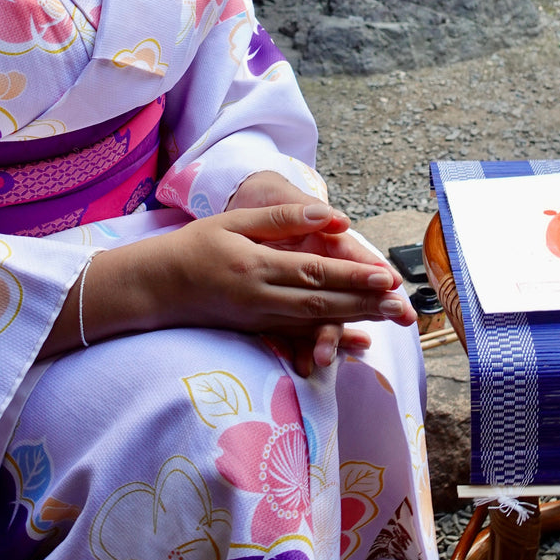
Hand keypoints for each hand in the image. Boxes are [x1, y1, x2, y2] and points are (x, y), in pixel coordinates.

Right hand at [40, 201, 414, 363]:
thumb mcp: (234, 222)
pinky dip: (331, 338)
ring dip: (357, 319)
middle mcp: (262, 299)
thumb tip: (334, 216)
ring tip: (391, 318)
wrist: (155, 288)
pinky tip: (357, 344)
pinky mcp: (259, 329)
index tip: (385, 276)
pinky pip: (301, 336)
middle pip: (324, 302)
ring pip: (318, 320)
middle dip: (367, 304)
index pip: (314, 271)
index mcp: (257, 268)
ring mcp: (261, 319)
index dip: (352, 275)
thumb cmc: (194, 246)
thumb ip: (284, 219)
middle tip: (404, 304)